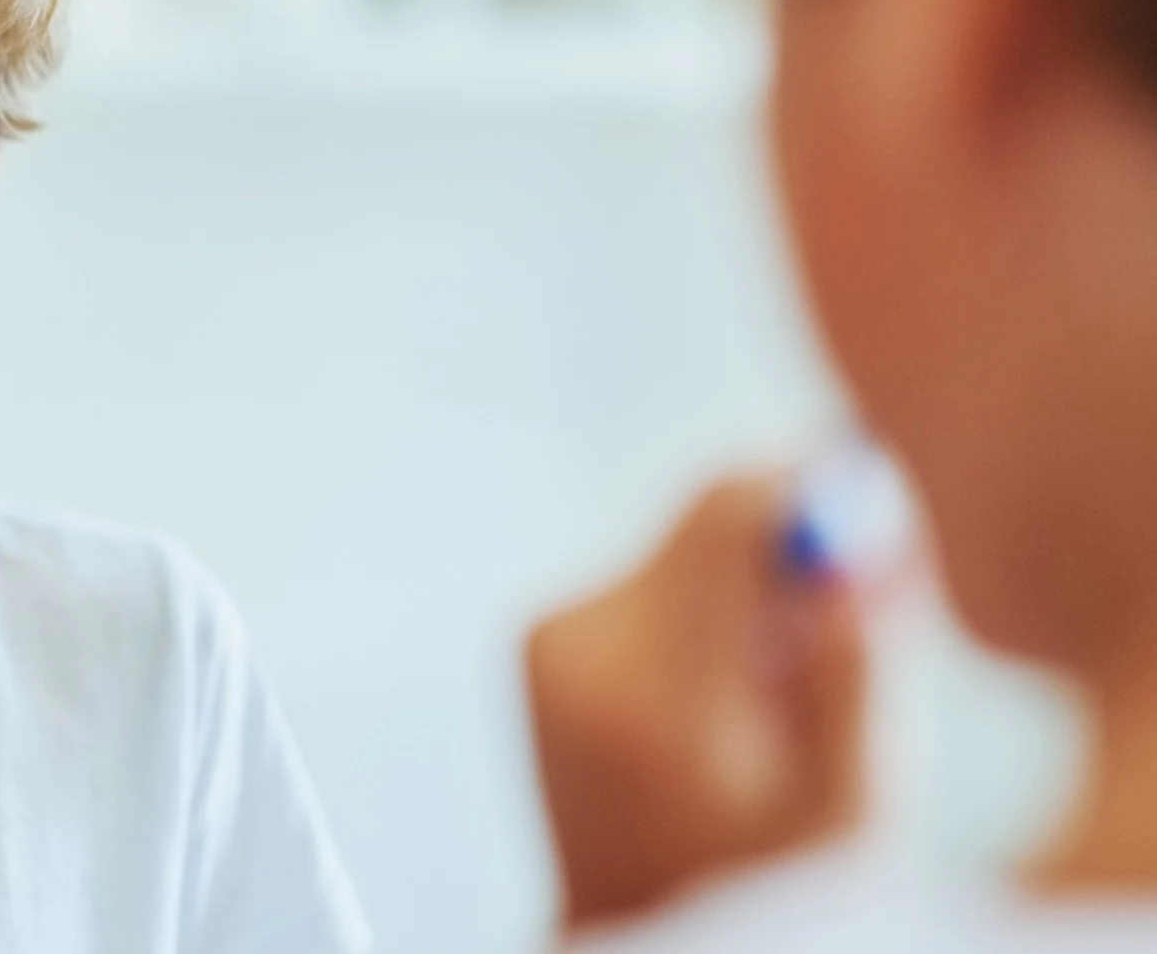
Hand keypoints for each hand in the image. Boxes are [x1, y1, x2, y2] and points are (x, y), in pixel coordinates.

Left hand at [525, 478, 865, 928]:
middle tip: (838, 638)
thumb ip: (863, 658)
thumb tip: (870, 517)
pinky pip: (643, 584)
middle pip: (704, 523)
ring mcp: (543, 637)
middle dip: (784, 562)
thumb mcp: (853, 802)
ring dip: (739, 602)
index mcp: (655, 687)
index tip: (872, 529)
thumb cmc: (760, 882)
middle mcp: (578, 645)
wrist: (632, 931)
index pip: (726, 509)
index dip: (808, 493)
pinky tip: (708, 709)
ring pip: (680, 553)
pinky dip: (692, 622)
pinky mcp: (533, 634)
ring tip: (763, 708)